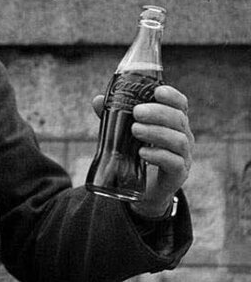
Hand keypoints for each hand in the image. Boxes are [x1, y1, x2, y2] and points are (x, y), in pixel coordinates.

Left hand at [92, 85, 193, 217]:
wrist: (143, 190)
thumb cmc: (136, 154)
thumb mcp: (124, 133)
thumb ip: (113, 116)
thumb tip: (98, 100)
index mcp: (172, 122)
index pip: (179, 104)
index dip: (172, 96)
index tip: (157, 91)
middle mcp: (183, 136)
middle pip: (178, 119)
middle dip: (158, 113)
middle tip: (137, 112)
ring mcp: (183, 156)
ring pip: (178, 140)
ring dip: (156, 132)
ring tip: (134, 130)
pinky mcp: (178, 175)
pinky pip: (174, 163)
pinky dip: (158, 155)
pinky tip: (142, 153)